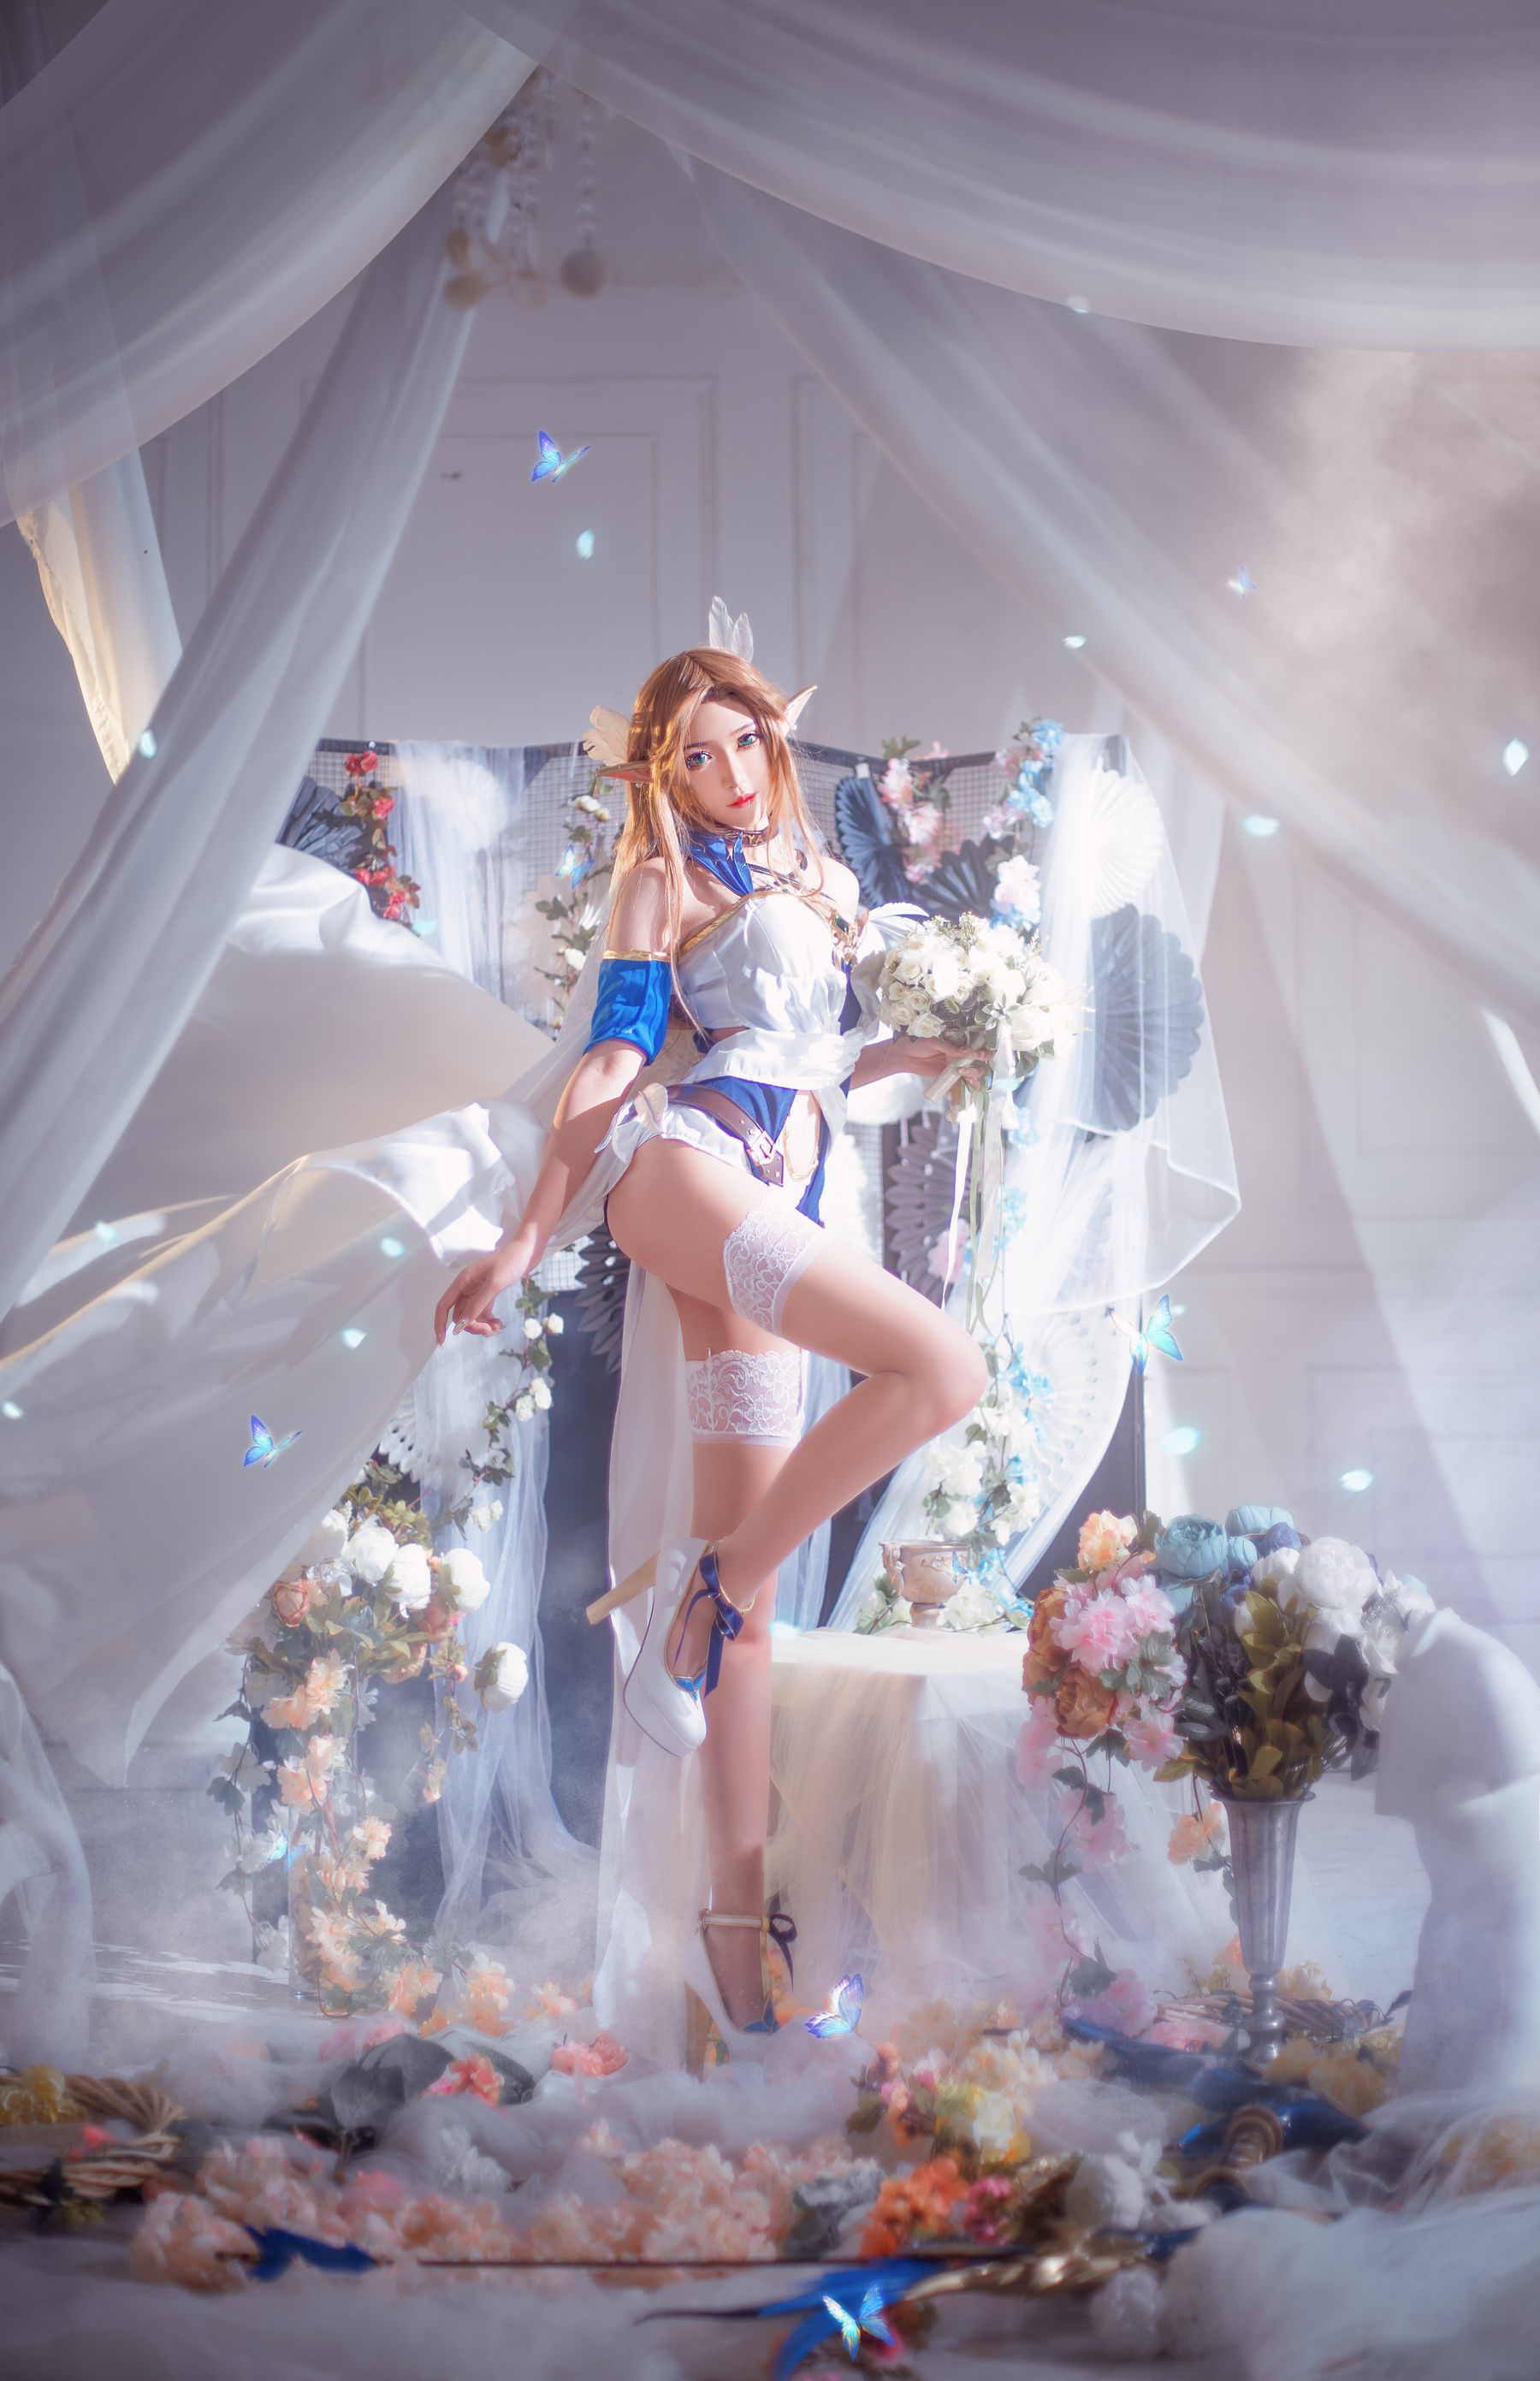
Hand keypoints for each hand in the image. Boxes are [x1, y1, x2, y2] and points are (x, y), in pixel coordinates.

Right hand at [433, 1220, 541, 1345]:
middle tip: (489, 1330)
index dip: (440, 1323)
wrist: (527, 1252)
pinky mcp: (488, 1294)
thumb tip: (461, 1324)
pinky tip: (500, 1324)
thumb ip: (477, 1304)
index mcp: (463, 1281)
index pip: (444, 1305)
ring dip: (483, 1326)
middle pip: (460, 1315)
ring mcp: (477, 1292)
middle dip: (472, 1326)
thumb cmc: (510, 1261)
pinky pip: (483, 1313)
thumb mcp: (494, 1284)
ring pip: (472, 1316)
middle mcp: (467, 1287)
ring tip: (498, 1327)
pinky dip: (490, 1321)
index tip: (442, 1340)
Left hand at [891, 1036, 989, 1089]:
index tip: (975, 1054)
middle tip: (965, 1068)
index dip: (982, 1052)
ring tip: (964, 1077)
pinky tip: (967, 1091)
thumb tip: (966, 1051)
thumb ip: (949, 1047)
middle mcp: (962, 1055)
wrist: (904, 1055)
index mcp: (961, 1042)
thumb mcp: (934, 1042)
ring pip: (974, 1075)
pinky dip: (967, 1089)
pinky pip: (962, 1085)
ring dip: (974, 1078)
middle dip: (977, 1067)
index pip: (979, 1047)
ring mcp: (958, 1067)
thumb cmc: (919, 1043)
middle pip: (980, 1063)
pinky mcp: (951, 1078)